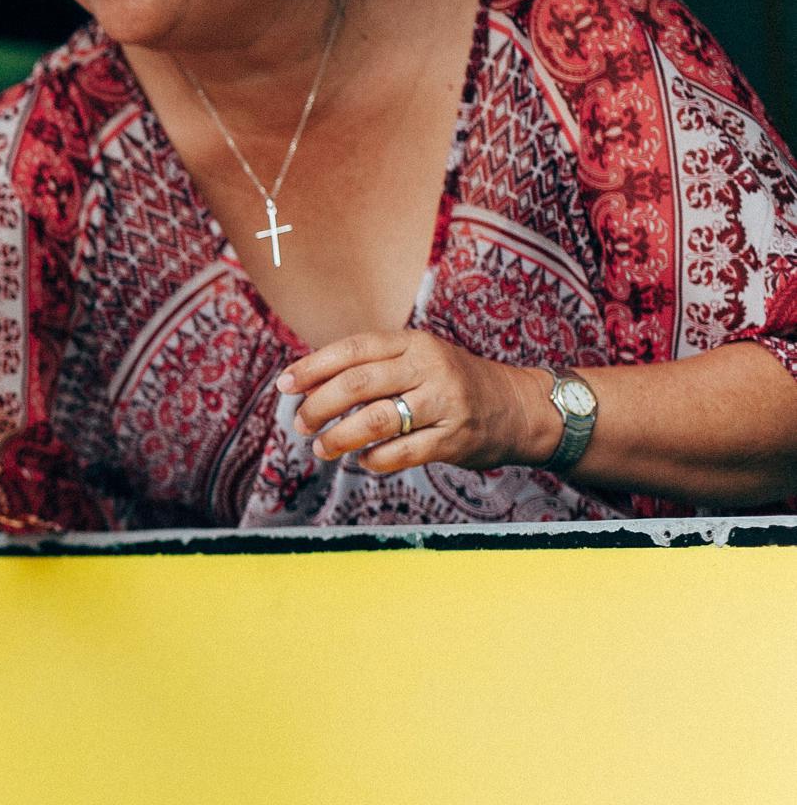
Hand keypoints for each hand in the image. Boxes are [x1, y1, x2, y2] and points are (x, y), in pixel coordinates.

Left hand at [280, 330, 556, 473]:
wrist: (519, 407)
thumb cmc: (452, 383)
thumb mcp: (417, 359)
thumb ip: (371, 366)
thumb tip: (306, 383)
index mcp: (413, 343)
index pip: (353, 349)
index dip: (312, 367)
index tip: (284, 386)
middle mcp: (429, 368)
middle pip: (358, 383)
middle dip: (319, 406)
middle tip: (300, 424)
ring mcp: (444, 403)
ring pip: (377, 420)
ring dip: (339, 438)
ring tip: (322, 449)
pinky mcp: (455, 438)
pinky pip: (403, 453)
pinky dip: (375, 460)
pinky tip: (363, 461)